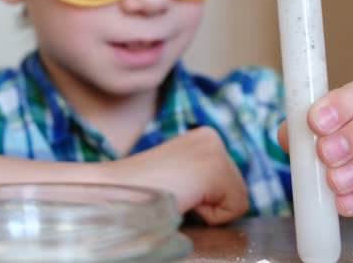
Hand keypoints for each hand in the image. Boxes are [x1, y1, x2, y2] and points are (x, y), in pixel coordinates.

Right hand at [117, 126, 248, 224]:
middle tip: (176, 194)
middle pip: (238, 189)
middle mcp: (212, 137)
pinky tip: (183, 199)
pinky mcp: (214, 169)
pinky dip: (210, 217)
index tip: (177, 189)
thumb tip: (227, 199)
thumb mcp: (180, 176)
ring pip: (239, 201)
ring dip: (209, 210)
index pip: (229, 182)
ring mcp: (214, 150)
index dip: (205, 198)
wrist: (113, 194)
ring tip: (179, 196)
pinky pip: (234, 210)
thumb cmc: (141, 193)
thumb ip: (203, 179)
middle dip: (210, 203)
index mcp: (205, 136)